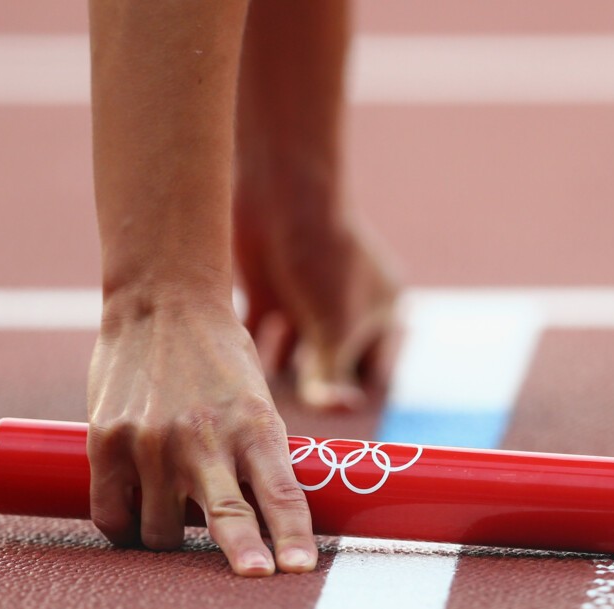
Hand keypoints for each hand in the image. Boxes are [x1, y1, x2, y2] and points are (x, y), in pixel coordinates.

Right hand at [86, 294, 316, 575]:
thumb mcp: (255, 399)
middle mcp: (205, 437)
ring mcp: (153, 441)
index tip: (300, 568)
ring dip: (169, 538)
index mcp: (254, 425)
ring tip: (173, 518)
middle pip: (226, 517)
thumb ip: (256, 455)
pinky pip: (112, 513)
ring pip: (160, 530)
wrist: (163, 302)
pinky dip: (124, 528)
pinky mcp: (108, 441)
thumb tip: (261, 518)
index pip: (281, 494)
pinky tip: (133, 522)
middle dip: (243, 554)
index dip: (293, 536)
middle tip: (256, 575)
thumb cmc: (219, 355)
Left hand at [235, 201, 399, 410]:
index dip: (350, 394)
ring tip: (259, 392)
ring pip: (290, 353)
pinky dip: (246, 349)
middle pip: (328, 364)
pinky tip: (231, 365)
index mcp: (381, 311)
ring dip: (276, 373)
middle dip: (310, 385)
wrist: (280, 191)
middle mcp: (344, 306)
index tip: (331, 410)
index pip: (369, 372)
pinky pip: (257, 332)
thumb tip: (338, 412)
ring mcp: (304, 298)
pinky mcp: (265, 290)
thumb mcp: (332, 330)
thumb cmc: (322, 259)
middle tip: (289, 410)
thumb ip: (331, 378)